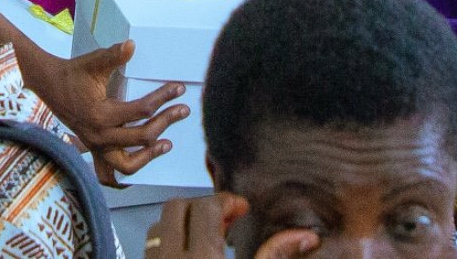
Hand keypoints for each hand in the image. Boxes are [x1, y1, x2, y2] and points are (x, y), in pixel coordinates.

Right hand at [16, 39, 187, 184]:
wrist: (49, 85)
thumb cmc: (72, 73)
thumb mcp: (92, 62)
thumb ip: (113, 56)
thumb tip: (131, 45)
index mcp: (101, 115)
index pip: (141, 110)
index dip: (163, 98)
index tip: (178, 89)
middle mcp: (100, 136)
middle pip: (142, 137)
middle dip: (165, 122)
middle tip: (182, 110)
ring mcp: (96, 147)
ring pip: (127, 164)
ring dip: (149, 156)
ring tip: (167, 143)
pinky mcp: (94, 149)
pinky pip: (110, 173)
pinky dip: (126, 174)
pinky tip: (141, 162)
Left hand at [146, 193, 318, 257]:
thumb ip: (273, 256)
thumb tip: (304, 236)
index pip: (205, 208)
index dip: (226, 202)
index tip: (240, 209)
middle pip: (176, 207)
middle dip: (201, 206)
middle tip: (225, 219)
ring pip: (160, 227)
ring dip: (183, 224)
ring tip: (209, 237)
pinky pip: (152, 248)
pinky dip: (170, 243)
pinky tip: (192, 254)